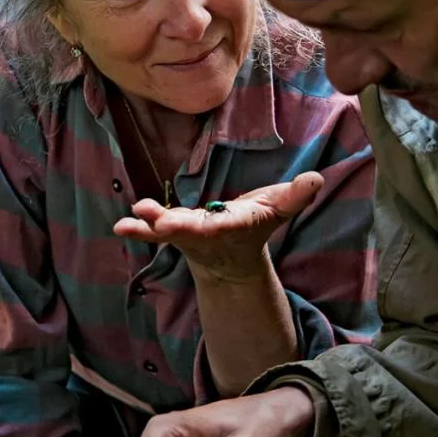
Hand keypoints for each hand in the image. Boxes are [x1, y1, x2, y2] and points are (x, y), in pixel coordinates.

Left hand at [113, 172, 323, 281]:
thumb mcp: (277, 209)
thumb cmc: (255, 225)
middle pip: (194, 231)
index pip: (231, 223)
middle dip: (179, 227)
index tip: (220, 220)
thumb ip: (295, 196)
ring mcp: (187, 235)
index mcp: (235, 226)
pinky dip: (138, 229)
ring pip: (168, 231)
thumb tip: (316, 178)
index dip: (226, 221)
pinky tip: (121, 225)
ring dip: (151, 225)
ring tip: (134, 217)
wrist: (231, 259)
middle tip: (164, 224)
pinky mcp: (171, 231)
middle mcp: (209, 233)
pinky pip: (152, 231)